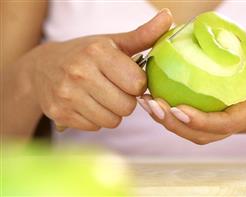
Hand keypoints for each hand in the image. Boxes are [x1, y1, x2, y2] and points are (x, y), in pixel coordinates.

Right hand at [17, 9, 172, 130]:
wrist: (42, 68)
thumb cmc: (84, 54)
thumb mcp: (112, 42)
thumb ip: (143, 34)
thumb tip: (168, 18)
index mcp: (98, 52)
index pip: (137, 83)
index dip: (137, 83)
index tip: (127, 78)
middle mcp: (80, 72)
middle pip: (126, 106)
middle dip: (125, 100)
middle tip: (114, 89)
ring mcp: (67, 95)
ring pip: (112, 121)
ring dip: (112, 112)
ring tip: (101, 97)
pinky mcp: (59, 113)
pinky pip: (95, 127)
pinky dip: (95, 119)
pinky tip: (87, 104)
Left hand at [139, 52, 245, 143]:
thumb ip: (242, 53)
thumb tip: (210, 30)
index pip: (224, 123)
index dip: (201, 120)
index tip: (179, 110)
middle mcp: (232, 125)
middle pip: (200, 134)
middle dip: (173, 123)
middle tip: (152, 104)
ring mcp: (221, 127)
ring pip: (191, 132)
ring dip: (166, 121)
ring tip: (147, 103)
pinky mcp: (212, 123)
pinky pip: (190, 124)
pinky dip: (170, 115)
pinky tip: (155, 100)